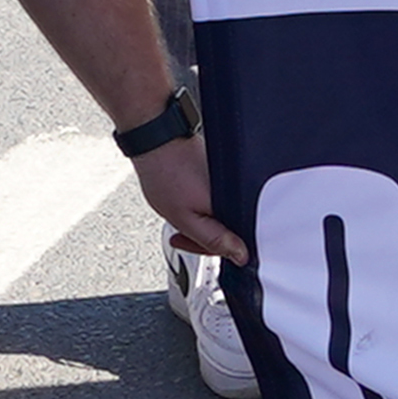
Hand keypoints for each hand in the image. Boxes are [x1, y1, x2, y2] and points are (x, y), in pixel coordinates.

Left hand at [135, 131, 241, 266]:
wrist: (158, 143)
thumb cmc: (167, 173)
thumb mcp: (184, 218)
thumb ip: (213, 239)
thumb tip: (239, 255)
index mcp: (234, 206)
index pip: (238, 244)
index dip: (211, 249)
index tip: (191, 244)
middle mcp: (240, 193)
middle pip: (231, 231)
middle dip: (204, 237)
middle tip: (180, 233)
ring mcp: (233, 183)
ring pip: (224, 217)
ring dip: (204, 222)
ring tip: (181, 214)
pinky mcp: (226, 176)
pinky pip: (220, 201)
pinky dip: (204, 206)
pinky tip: (188, 202)